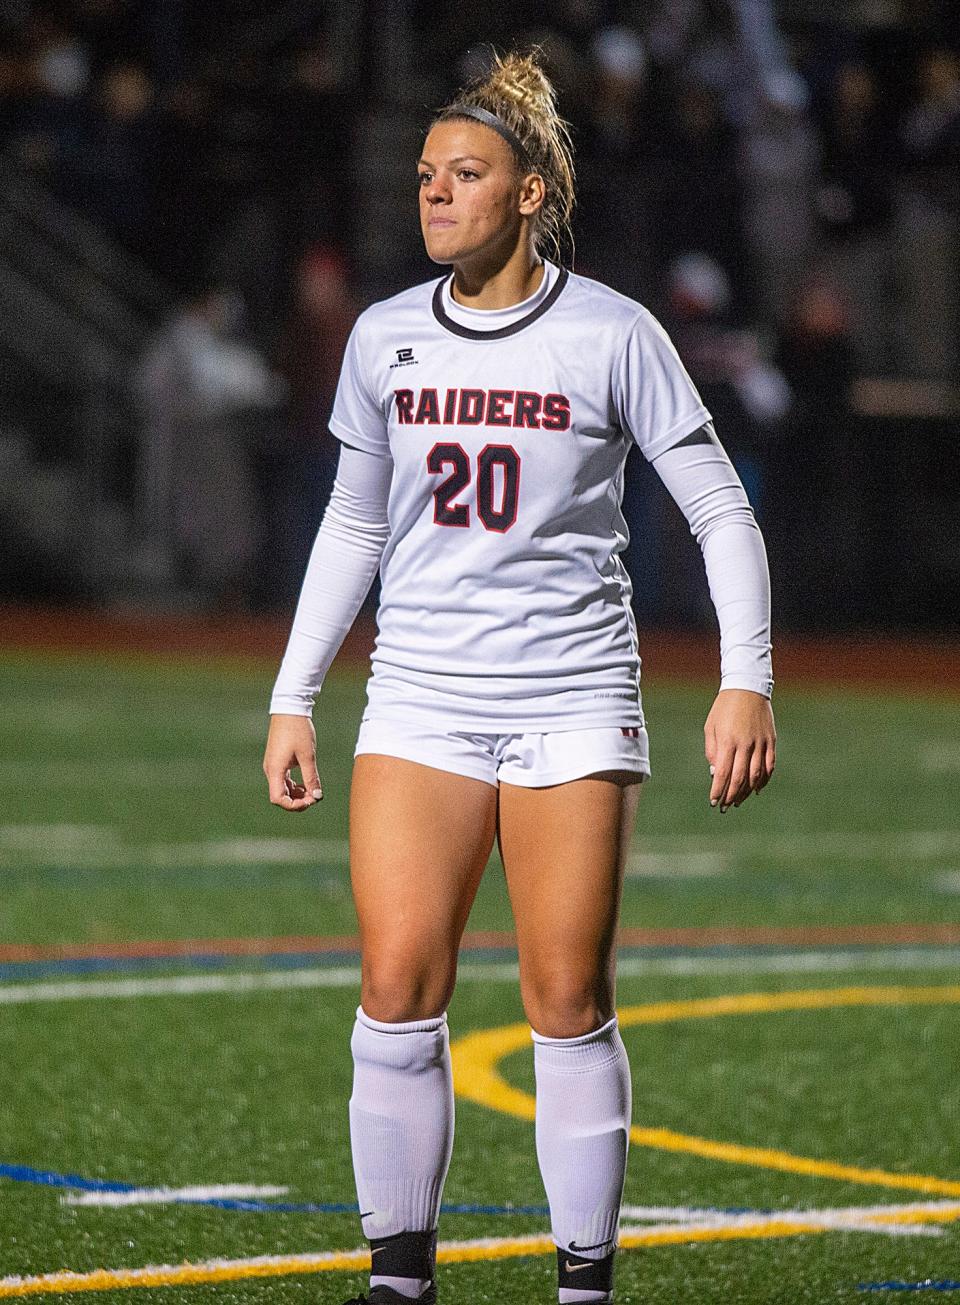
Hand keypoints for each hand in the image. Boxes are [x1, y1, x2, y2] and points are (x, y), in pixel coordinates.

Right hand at [263, 714, 322, 811]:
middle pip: (280, 796)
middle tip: (315, 797)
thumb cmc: (298, 730)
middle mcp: (270, 770)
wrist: (290, 709)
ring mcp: (273, 765)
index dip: (293, 805)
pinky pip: (284, 779)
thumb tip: (317, 797)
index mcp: (275, 770)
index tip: (310, 800)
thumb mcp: (308, 756)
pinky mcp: (277, 760)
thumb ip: (311, 778)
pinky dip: (294, 785)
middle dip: (297, 800)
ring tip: (312, 790)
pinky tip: (306, 783)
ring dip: (297, 794)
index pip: (278, 798)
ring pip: (282, 788)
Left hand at [704, 689, 775, 811]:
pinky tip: (756, 789)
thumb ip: (712, 751)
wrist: (747, 687)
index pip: (723, 773)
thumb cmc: (724, 708)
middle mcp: (746, 744)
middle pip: (739, 778)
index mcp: (728, 741)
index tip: (714, 802)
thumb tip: (716, 773)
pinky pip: (769, 766)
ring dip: (746, 792)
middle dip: (731, 796)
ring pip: (756, 776)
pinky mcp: (771, 741)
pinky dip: (763, 780)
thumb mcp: (711, 727)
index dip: (718, 790)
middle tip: (725, 806)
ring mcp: (761, 743)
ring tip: (738, 801)